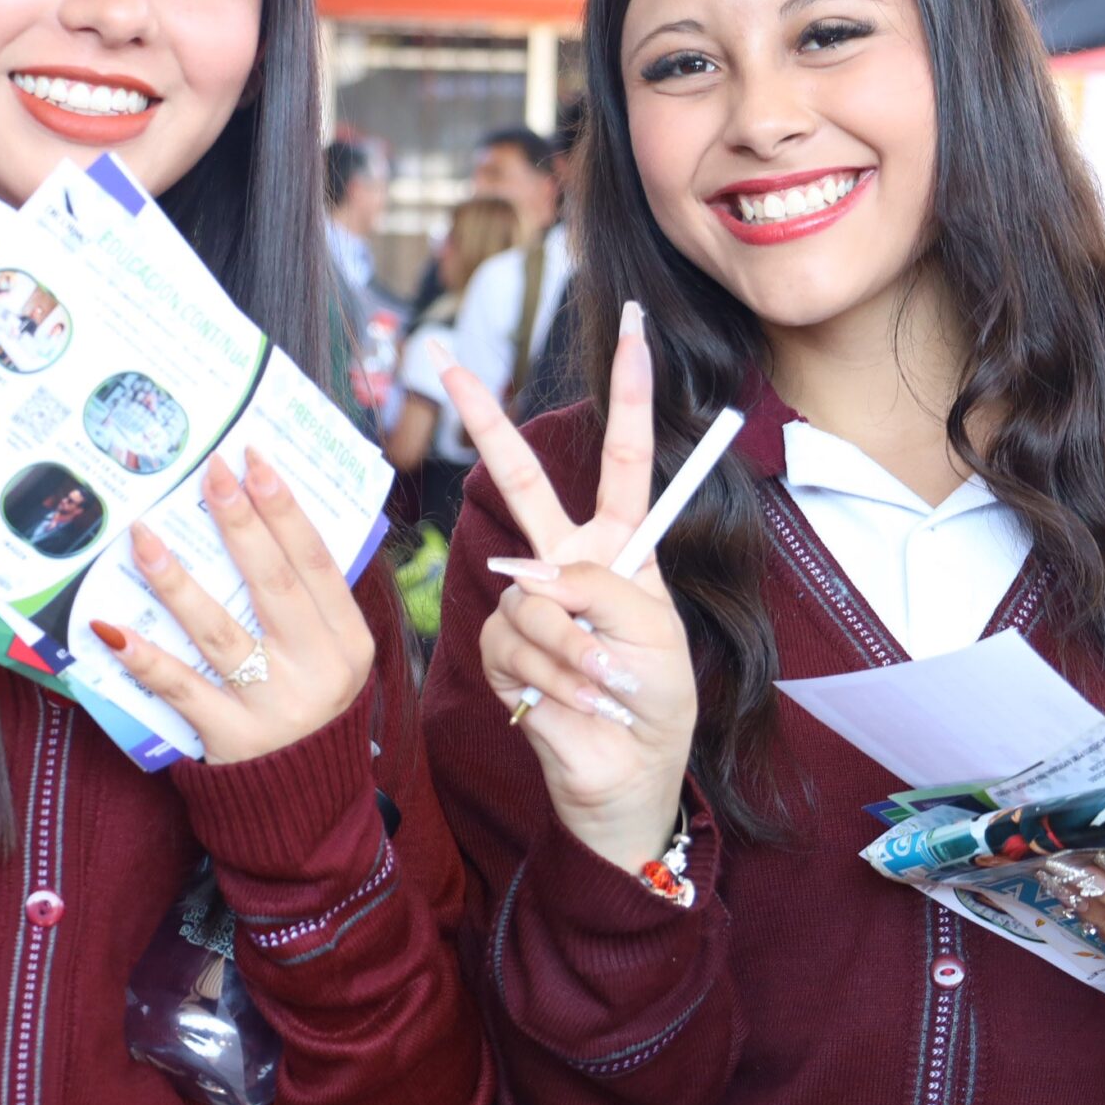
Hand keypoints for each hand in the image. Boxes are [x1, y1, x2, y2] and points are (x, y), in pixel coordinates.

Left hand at [92, 450, 376, 764]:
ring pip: (220, 630)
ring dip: (177, 579)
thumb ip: (307, 604)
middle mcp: (318, 671)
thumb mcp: (332, 659)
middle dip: (238, 521)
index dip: (285, 508)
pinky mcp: (231, 739)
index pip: (317, 562)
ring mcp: (274, 706)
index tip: (255, 461)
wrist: (308, 813)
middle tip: (208, 472)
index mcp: (349, 643)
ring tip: (143, 535)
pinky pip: (181, 689)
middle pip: (271, 584)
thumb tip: (260, 523)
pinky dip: (145, 658)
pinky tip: (110, 627)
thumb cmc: (310, 712)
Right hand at [436, 305, 696, 875]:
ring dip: (580, 651)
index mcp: (622, 545)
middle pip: (522, 478)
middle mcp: (569, 561)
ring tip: (610, 689)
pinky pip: (516, 643)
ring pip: (532, 595)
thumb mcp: (659, 638)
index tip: (632, 326)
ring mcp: (528, 602)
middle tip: (445, 361)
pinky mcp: (499, 648)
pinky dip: (555, 679)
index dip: (631, 392)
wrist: (628, 778)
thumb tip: (531, 579)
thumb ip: (602, 591)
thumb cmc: (656, 706)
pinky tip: (576, 704)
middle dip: (485, 420)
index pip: (625, 458)